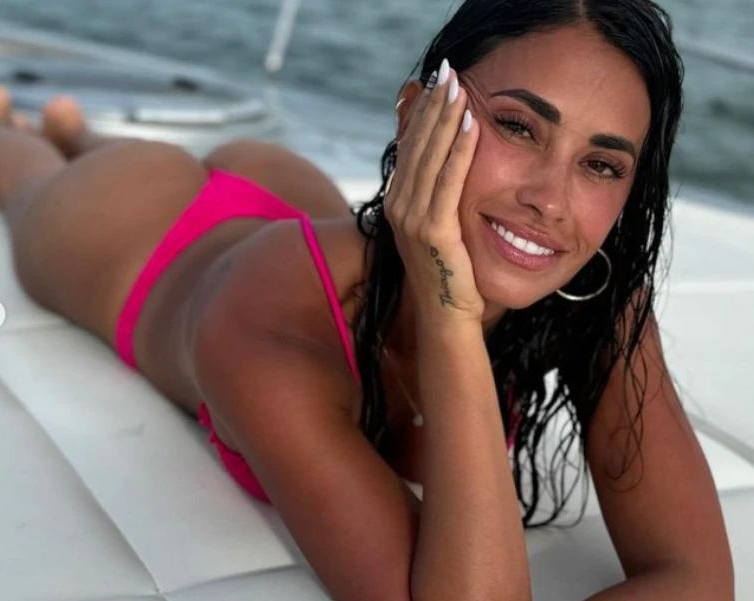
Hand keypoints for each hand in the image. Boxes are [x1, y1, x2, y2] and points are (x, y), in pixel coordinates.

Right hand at [384, 58, 481, 322]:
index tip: (438, 83)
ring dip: (446, 119)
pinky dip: (460, 151)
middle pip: (417, 145)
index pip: (410, 147)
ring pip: (430, 158)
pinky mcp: (432, 230)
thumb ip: (436, 193)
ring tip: (459, 87)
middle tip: (448, 71)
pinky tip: (473, 125)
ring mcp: (411, 219)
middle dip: (433, 106)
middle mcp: (398, 206)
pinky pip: (449, 182)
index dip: (423, 113)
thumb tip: (445, 160)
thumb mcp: (437, 226)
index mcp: (398, 202)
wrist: (446, 315)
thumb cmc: (448, 272)